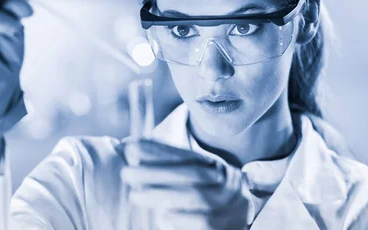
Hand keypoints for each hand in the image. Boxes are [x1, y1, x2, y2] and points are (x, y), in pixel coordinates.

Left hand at [118, 139, 249, 229]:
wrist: (241, 219)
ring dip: (162, 195)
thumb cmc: (206, 194)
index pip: (186, 154)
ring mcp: (227, 204)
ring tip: (134, 196)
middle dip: (156, 172)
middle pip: (190, 173)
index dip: (158, 150)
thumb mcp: (193, 174)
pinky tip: (162, 217)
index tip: (130, 147)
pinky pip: (204, 222)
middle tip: (126, 173)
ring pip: (196, 196)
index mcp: (214, 165)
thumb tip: (128, 146)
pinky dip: (182, 218)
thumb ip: (166, 162)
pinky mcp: (224, 226)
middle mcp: (224, 181)